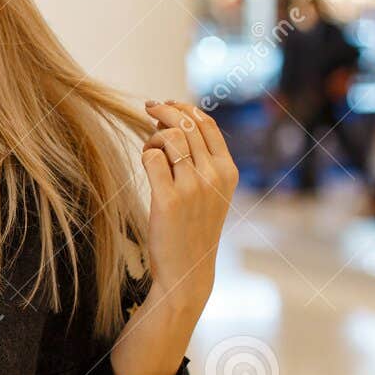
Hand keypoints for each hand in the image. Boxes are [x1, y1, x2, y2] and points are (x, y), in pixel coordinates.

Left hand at [139, 100, 239, 313]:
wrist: (187, 270)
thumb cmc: (193, 229)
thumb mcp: (210, 193)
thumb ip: (201, 162)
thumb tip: (174, 123)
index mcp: (228, 172)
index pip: (207, 124)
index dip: (184, 108)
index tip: (166, 104)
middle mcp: (215, 176)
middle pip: (187, 124)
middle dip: (164, 111)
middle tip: (148, 109)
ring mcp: (193, 188)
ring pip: (170, 136)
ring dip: (154, 135)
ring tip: (150, 148)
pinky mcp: (169, 200)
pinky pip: (152, 157)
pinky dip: (145, 153)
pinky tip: (146, 162)